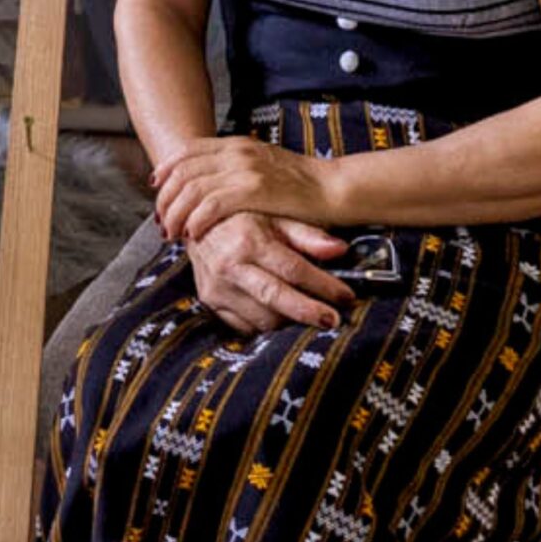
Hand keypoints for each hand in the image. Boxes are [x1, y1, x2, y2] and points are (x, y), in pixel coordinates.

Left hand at [152, 136, 341, 243]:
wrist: (333, 187)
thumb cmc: (301, 184)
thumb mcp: (263, 164)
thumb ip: (235, 167)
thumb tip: (209, 181)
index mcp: (235, 144)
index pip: (186, 151)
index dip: (166, 170)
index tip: (157, 189)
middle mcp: (235, 152)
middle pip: (182, 170)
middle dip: (165, 197)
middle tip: (161, 220)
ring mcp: (243, 169)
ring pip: (191, 189)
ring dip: (176, 212)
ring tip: (172, 232)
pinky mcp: (254, 190)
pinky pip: (211, 204)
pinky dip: (196, 219)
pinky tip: (193, 233)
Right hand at [185, 211, 355, 334]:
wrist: (194, 220)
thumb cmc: (242, 216)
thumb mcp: (274, 216)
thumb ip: (307, 235)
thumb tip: (341, 250)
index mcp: (247, 239)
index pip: (293, 270)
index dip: (324, 286)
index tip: (346, 297)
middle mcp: (229, 265)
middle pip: (277, 299)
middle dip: (309, 312)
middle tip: (333, 319)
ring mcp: (217, 286)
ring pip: (263, 317)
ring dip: (289, 318)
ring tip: (305, 309)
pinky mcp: (210, 300)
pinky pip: (246, 325)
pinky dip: (266, 322)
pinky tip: (278, 311)